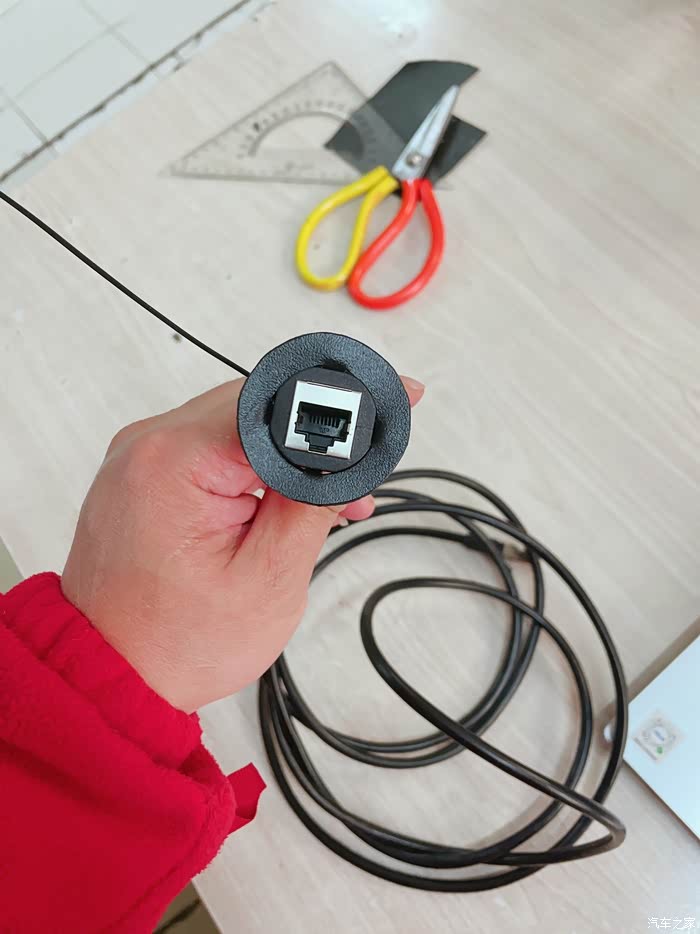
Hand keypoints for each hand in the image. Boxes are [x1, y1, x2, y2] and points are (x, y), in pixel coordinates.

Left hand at [62, 377, 423, 711]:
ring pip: (241, 422)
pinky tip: (283, 502)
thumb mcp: (269, 579)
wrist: (107, 677)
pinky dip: (256, 466)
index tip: (396, 397)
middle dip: (321, 436)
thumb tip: (352, 443)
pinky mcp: (146, 472)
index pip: (279, 401)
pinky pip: (214, 446)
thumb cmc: (176, 644)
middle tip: (359, 485)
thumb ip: (313, 502)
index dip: (347, 398)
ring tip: (326, 507)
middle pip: (261, 402)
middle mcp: (149, 443)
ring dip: (291, 453)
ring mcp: (142, 455)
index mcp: (174, 460)